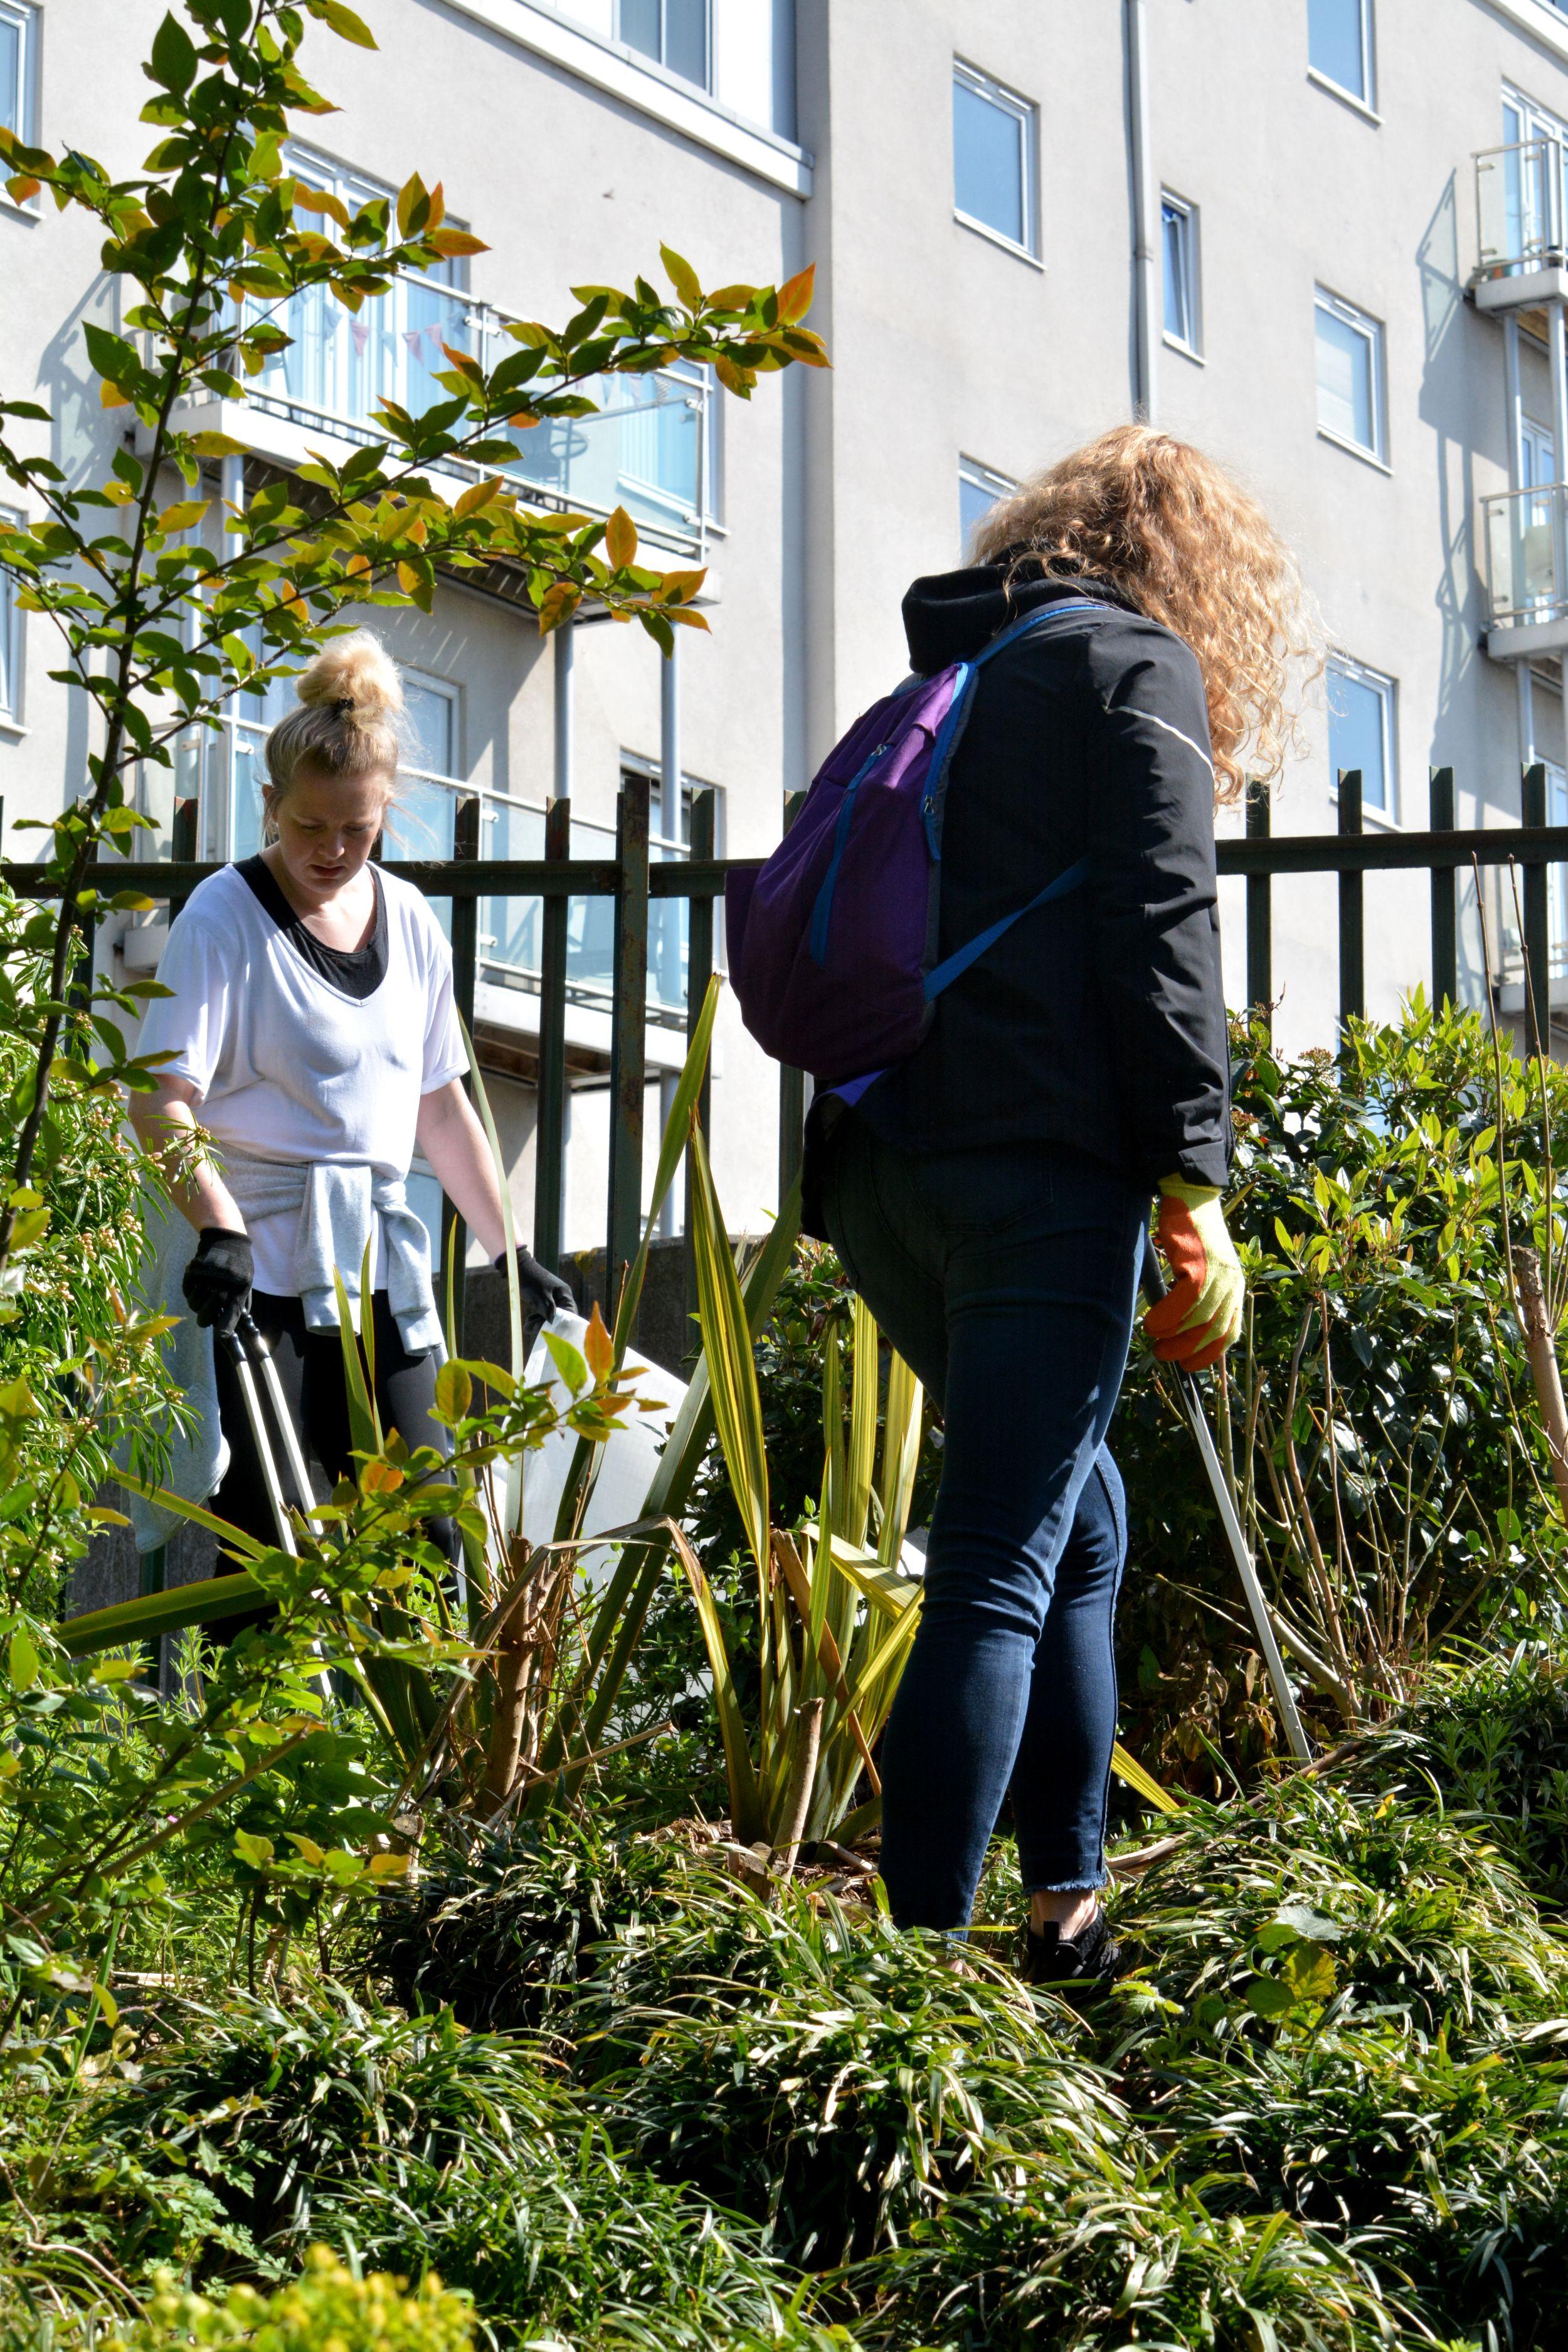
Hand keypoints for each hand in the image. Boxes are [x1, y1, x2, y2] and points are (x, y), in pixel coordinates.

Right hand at [182, 1227, 253, 1339]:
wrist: (225, 1238)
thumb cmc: (238, 1263)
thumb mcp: (246, 1282)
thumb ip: (239, 1303)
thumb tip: (234, 1323)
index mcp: (236, 1293)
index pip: (228, 1320)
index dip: (224, 1330)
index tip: (222, 1335)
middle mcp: (219, 1290)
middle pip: (204, 1319)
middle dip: (206, 1316)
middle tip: (211, 1305)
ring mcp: (204, 1283)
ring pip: (193, 1306)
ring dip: (199, 1300)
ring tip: (206, 1286)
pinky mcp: (191, 1276)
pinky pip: (186, 1291)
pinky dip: (191, 1288)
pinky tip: (199, 1279)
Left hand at [496, 1244, 575, 1344]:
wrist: (519, 1268)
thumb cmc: (531, 1280)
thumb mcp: (540, 1296)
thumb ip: (548, 1310)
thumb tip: (553, 1324)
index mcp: (564, 1294)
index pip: (570, 1313)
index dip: (563, 1324)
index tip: (552, 1333)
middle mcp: (560, 1297)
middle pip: (558, 1317)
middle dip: (546, 1325)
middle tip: (533, 1330)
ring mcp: (552, 1299)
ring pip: (548, 1316)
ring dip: (538, 1323)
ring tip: (526, 1327)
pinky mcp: (543, 1301)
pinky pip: (542, 1313)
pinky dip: (536, 1318)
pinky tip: (527, 1323)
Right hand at [1142, 1181, 1243, 1371]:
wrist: (1192, 1196)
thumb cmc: (1192, 1234)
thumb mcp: (1204, 1268)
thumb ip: (1199, 1296)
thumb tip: (1176, 1331)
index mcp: (1234, 1288)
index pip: (1229, 1332)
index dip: (1209, 1353)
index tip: (1187, 1365)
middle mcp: (1232, 1283)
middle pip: (1214, 1330)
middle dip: (1188, 1350)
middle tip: (1163, 1356)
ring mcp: (1218, 1274)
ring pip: (1199, 1318)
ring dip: (1173, 1335)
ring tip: (1152, 1339)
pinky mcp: (1201, 1263)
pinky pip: (1186, 1300)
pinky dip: (1168, 1317)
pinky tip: (1152, 1323)